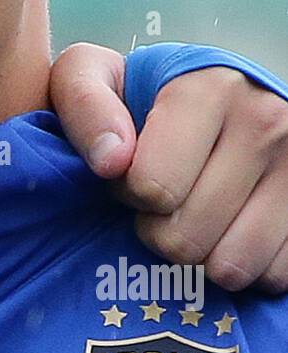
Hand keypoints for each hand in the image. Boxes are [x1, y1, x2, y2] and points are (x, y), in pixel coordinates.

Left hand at [50, 43, 287, 293]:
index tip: (133, 172)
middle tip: (163, 201)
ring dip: (202, 255)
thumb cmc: (147, 92)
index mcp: (209, 89)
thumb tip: (111, 162)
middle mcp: (266, 123)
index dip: (129, 192)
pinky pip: (273, 276)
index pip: (153, 189)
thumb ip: (85, 104)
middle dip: (159, 230)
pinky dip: (246, 265)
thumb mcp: (96, 76)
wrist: (225, 93)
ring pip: (231, 266)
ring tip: (195, 214)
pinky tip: (232, 229)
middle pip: (186, 239)